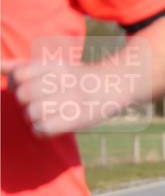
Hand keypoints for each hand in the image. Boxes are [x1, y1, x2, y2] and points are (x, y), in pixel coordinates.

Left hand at [1, 59, 137, 136]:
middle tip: (41, 103)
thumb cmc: (76, 78)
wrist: (114, 86)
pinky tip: (50, 126)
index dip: (19, 84)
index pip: (19, 75)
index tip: (32, 87)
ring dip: (35, 118)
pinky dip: (42, 130)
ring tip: (48, 115)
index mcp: (55, 65)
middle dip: (27, 102)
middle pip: (23, 95)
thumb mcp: (52, 67)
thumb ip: (23, 67)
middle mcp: (64, 80)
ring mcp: (72, 99)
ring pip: (32, 113)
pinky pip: (44, 128)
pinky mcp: (78, 118)